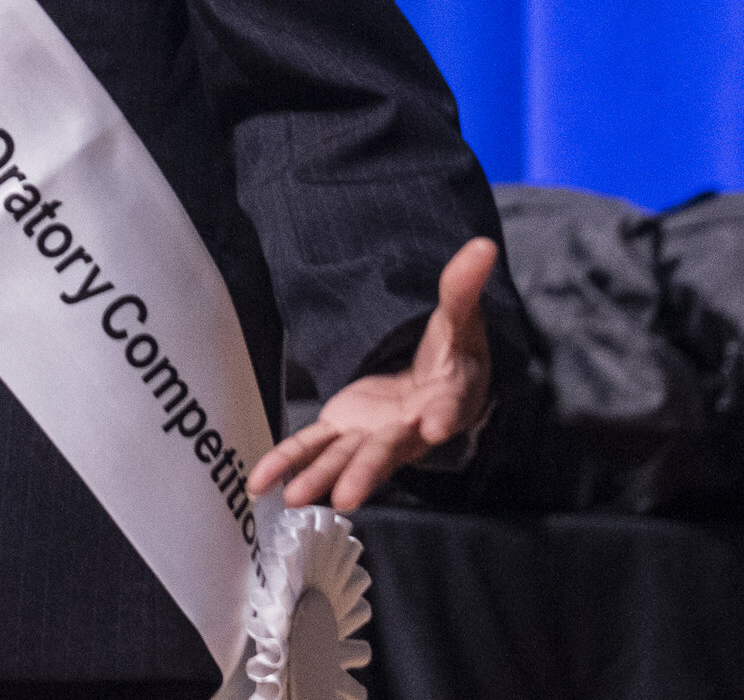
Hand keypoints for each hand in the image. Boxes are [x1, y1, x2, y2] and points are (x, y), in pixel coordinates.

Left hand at [249, 235, 496, 511]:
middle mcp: (409, 428)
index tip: (435, 425)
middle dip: (367, 471)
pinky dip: (287, 462)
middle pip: (388, 450)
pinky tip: (260, 483)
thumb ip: (463, 287)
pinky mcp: (344, 430)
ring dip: (321, 477)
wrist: (438, 386)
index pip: (449, 406)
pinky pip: (313, 448)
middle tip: (348, 496)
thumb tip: (483, 245)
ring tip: (294, 496)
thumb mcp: (459, 319)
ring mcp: (374, 435)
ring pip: (346, 458)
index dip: (443, 415)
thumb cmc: (453, 355)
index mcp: (446, 398)